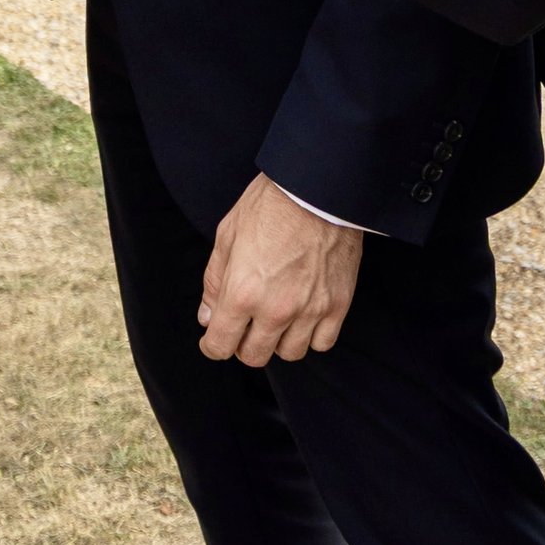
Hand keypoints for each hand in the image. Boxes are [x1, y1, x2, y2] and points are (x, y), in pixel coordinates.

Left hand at [199, 176, 362, 364]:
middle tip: (244, 325)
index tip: (213, 339)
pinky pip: (321, 343)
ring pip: (289, 353)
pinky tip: (303, 316)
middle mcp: (276, 309)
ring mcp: (310, 310)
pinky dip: (310, 336)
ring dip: (277, 341)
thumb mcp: (227, 235)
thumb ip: (215, 281)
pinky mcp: (337, 305)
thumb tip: (207, 316)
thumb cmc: (269, 205)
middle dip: (242, 345)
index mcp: (242, 291)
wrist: (316, 188)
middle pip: (254, 356)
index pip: (220, 345)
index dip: (212, 345)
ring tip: (275, 317)